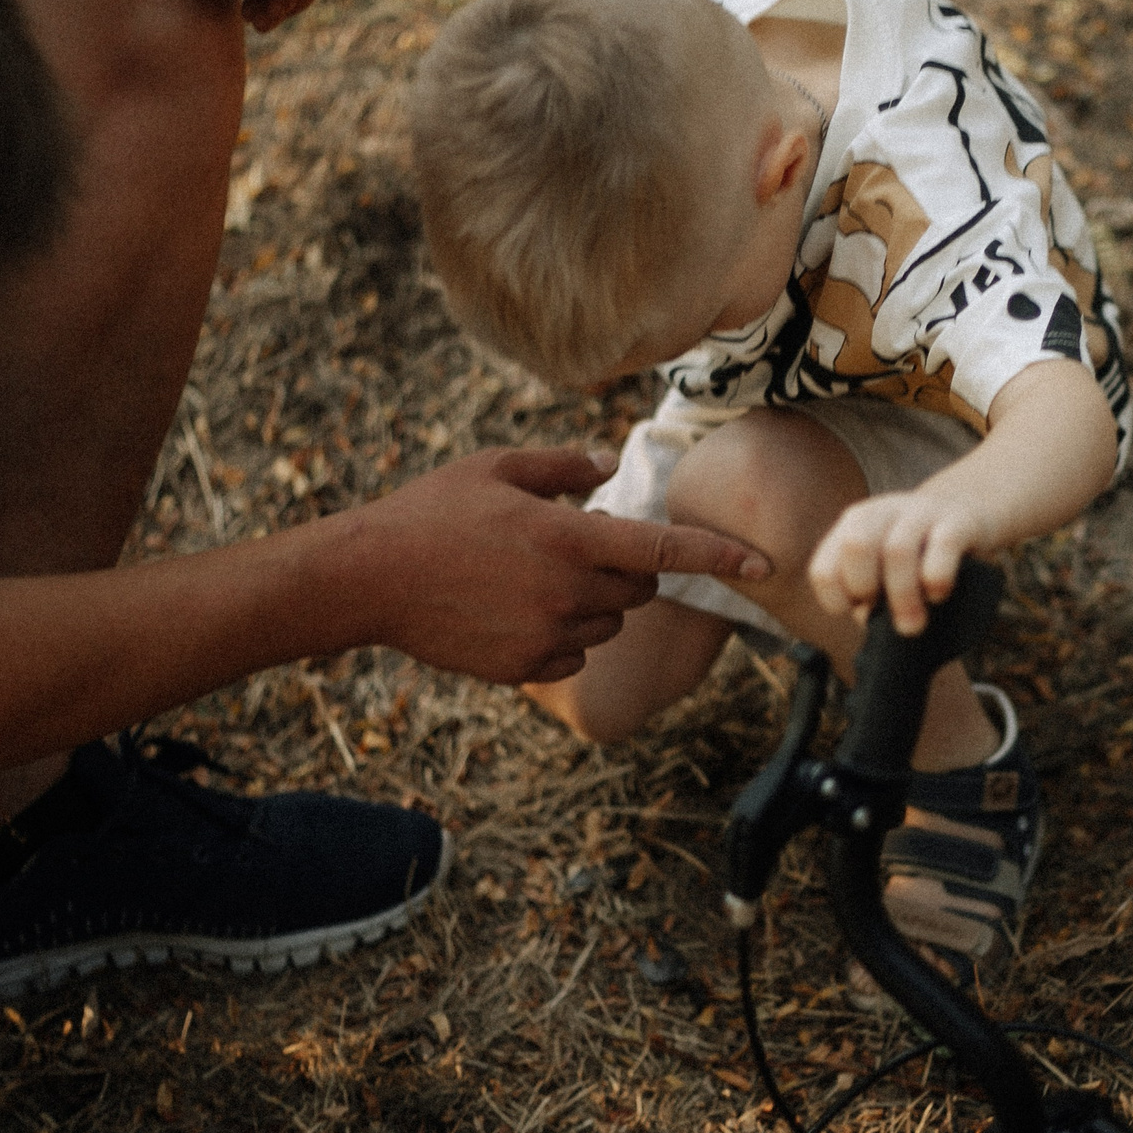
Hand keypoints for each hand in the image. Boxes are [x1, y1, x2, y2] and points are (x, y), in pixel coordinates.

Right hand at [360, 447, 769, 682]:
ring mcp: (548, 635)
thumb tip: (607, 465)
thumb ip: (562, 467)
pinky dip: (560, 635)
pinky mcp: (526, 668)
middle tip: (573, 546)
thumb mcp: (496, 467)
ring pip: (609, 622)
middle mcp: (569, 592)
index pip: (665, 548)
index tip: (764, 564)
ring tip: (527, 577)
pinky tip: (512, 610)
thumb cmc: (432, 512)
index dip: (719, 555)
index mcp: (569, 539)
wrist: (368, 579)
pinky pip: (574, 653)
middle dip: (626, 567)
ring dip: (592, 602)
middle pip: (641, 587)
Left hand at [809, 488, 988, 636]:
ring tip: (913, 624)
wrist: (970, 513)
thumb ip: (870, 594)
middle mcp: (883, 512)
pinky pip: (943, 544)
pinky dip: (937, 577)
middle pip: (856, 546)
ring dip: (903, 596)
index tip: (859, 612)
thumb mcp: (885, 567)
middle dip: (865, 589)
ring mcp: (920, 512)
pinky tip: (938, 595)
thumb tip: (868, 618)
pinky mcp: (957, 520)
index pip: (823, 567)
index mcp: (855, 526)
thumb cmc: (920, 553)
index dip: (836, 599)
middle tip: (883, 613)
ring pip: (898, 550)